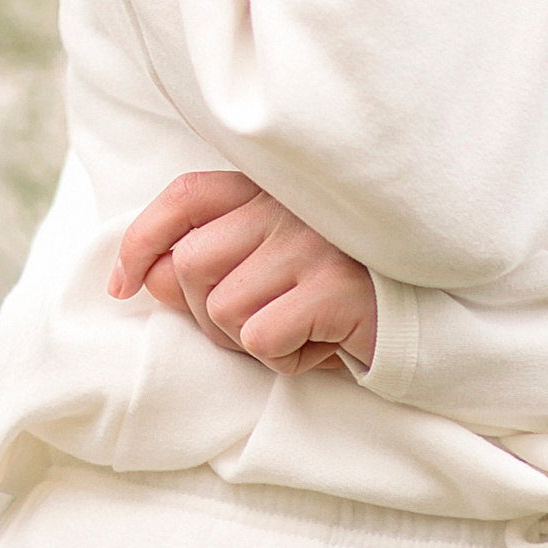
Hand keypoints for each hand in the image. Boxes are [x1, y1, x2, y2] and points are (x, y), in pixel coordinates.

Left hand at [108, 170, 379, 374]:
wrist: (427, 314)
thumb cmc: (331, 294)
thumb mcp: (266, 273)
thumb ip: (207, 265)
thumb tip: (149, 277)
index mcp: (267, 189)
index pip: (185, 196)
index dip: (141, 238)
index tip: (121, 284)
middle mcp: (286, 205)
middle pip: (192, 264)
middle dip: (206, 315)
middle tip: (257, 326)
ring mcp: (311, 241)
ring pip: (222, 308)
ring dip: (248, 341)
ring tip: (294, 330)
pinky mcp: (334, 285)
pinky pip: (262, 340)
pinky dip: (285, 357)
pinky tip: (320, 343)